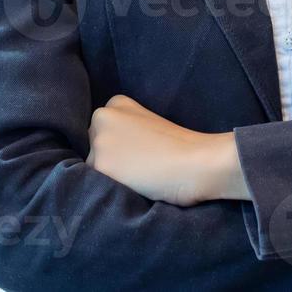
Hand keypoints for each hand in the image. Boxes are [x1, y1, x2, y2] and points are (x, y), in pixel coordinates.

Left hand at [87, 95, 245, 204]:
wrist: (197, 161)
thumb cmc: (181, 146)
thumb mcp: (148, 123)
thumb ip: (126, 129)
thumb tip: (110, 151)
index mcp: (116, 103)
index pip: (102, 130)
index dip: (121, 146)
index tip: (141, 150)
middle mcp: (101, 116)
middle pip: (94, 146)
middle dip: (111, 158)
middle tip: (141, 165)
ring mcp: (99, 140)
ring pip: (94, 166)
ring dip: (111, 175)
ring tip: (140, 176)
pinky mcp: (100, 164)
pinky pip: (97, 183)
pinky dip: (113, 188)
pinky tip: (136, 184)